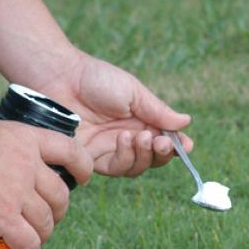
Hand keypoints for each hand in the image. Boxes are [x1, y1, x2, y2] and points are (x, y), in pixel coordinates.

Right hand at [0, 117, 92, 248]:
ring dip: (41, 235)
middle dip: (57, 213)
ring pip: (46, 222)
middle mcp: (29, 165)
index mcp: (27, 140)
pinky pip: (27, 241)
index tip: (80, 180)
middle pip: (60, 197)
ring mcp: (18, 191)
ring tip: (28, 240)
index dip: (82, 168)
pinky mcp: (2, 215)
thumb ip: (3, 150)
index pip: (71, 151)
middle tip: (43, 221)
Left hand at [35, 52, 193, 177]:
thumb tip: (186, 122)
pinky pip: (116, 169)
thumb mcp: (134, 92)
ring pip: (136, 168)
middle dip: (161, 154)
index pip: (163, 141)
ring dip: (143, 155)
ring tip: (139, 136)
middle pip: (153, 159)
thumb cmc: (96, 79)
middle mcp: (127, 138)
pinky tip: (123, 139)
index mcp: (140, 121)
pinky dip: (125, 157)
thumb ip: (158, 111)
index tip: (185, 145)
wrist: (61, 79)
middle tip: (159, 141)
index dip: (175, 147)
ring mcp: (109, 150)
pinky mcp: (92, 159)